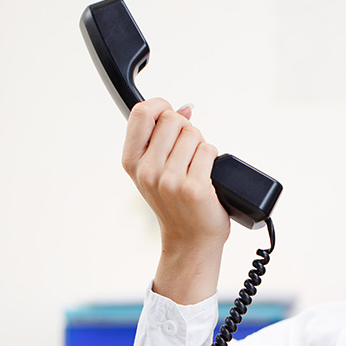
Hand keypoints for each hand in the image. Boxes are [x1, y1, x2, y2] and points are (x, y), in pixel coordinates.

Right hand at [122, 98, 230, 303]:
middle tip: (188, 154)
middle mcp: (147, 171)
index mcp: (133, 162)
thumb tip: (184, 109)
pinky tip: (207, 179)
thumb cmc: (176, 204)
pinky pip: (209, 151)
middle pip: (173, 119)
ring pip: (193, 134)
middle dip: (186, 130)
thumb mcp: (156, 170)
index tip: (173, 113)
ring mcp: (170, 180)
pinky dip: (213, 161)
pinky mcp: (194, 188)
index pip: (141, 113)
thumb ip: (162, 138)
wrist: (191, 241)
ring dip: (201, 147)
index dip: (160, 105)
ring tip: (197, 169)